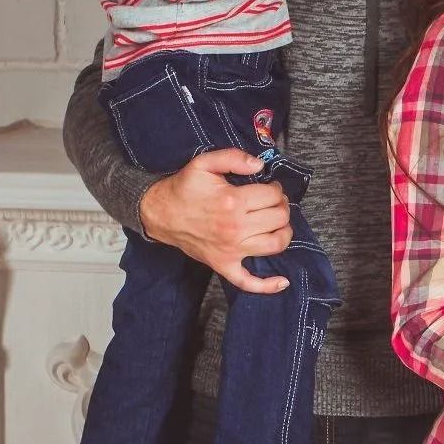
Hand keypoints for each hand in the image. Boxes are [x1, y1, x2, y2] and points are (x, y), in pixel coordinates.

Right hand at [139, 149, 291, 293]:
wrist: (159, 213)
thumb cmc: (183, 188)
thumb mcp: (204, 163)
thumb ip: (233, 158)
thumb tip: (259, 164)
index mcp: (233, 202)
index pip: (272, 195)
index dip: (276, 188)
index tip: (271, 187)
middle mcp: (235, 228)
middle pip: (279, 218)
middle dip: (282, 206)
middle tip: (274, 202)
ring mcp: (231, 250)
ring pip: (275, 245)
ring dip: (284, 232)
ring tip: (278, 223)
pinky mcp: (224, 265)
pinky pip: (248, 282)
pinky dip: (267, 285)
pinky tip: (282, 282)